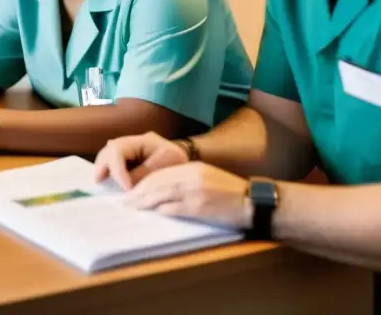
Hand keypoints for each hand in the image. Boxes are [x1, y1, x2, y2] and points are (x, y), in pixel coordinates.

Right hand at [94, 132, 189, 189]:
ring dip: (104, 170)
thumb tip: (126, 186)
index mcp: (143, 140)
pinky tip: (106, 182)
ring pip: (107, 155)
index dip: (118, 169)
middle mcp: (132, 142)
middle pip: (109, 150)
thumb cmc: (178, 164)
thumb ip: (145, 176)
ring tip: (102, 184)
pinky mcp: (127, 158)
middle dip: (104, 167)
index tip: (126, 189)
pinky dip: (108, 172)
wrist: (186, 162)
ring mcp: (128, 149)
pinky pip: (112, 162)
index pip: (119, 150)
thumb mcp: (165, 170)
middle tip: (101, 183)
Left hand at [125, 163, 252, 229]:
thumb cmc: (231, 191)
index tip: (133, 189)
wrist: (254, 202)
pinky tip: (154, 213)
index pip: (161, 173)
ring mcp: (194, 192)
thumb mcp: (208, 176)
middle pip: (157, 182)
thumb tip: (163, 188)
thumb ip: (186, 178)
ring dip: (144, 202)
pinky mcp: (199, 208)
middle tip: (126, 201)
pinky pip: (174, 208)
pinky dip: (162, 210)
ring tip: (133, 208)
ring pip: (161, 194)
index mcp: (192, 167)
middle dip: (139, 192)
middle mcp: (191, 176)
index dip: (144, 182)